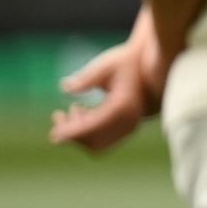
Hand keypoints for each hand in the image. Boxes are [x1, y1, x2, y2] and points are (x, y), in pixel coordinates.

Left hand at [49, 32, 161, 153]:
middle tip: (57, 115)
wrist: (152, 67)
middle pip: (93, 141)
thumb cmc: (127, 63)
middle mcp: (129, 121)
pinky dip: (89, 132)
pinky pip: (104, 140)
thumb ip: (86, 77)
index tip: (54, 133)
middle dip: (72, 134)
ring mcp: (130, 127)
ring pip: (97, 144)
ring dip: (80, 134)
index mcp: (123, 106)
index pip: (93, 127)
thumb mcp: (106, 65)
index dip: (71, 133)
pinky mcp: (128, 129)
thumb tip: (65, 87)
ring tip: (72, 108)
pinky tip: (83, 111)